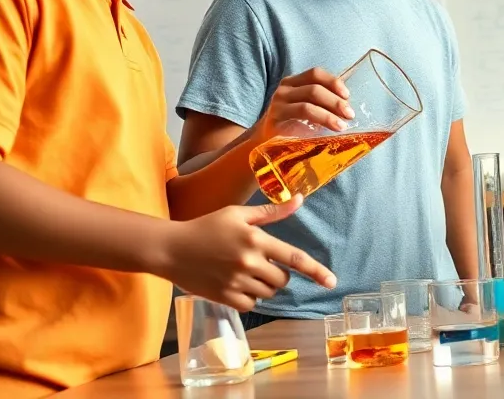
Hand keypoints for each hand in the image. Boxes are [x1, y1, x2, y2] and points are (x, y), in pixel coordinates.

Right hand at [159, 195, 337, 310]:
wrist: (170, 249)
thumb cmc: (206, 227)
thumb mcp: (238, 214)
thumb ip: (271, 211)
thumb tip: (300, 199)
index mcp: (256, 240)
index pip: (295, 258)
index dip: (317, 271)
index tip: (332, 282)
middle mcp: (249, 262)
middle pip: (283, 278)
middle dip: (279, 273)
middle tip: (261, 262)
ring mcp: (236, 282)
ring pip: (269, 292)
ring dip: (265, 285)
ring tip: (246, 271)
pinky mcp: (225, 297)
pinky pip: (252, 304)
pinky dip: (250, 297)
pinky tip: (237, 284)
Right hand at [258, 67, 353, 138]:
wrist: (265, 142)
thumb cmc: (292, 125)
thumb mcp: (307, 110)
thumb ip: (323, 104)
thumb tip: (349, 107)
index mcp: (294, 83)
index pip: (315, 74)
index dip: (333, 82)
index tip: (347, 95)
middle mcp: (284, 89)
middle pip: (315, 88)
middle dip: (336, 101)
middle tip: (350, 114)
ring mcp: (278, 102)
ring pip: (309, 100)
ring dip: (330, 112)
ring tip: (342, 124)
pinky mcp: (276, 116)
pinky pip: (302, 112)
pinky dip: (321, 118)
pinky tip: (332, 127)